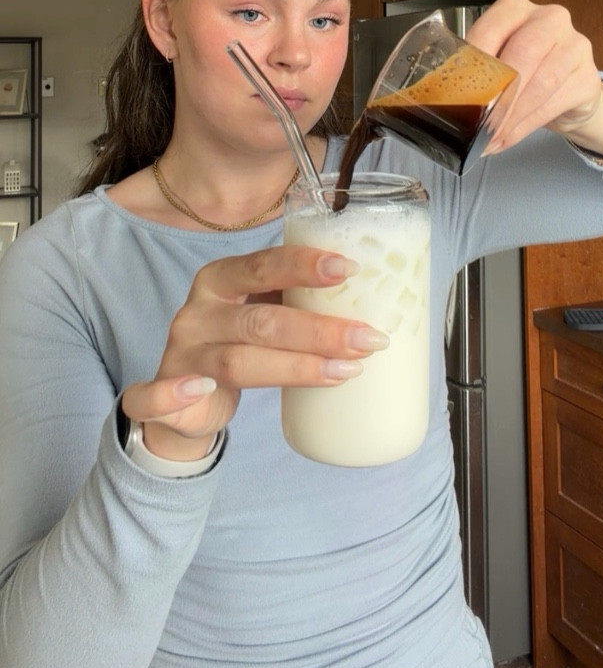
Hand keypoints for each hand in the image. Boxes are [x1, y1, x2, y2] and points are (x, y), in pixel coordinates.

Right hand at [121, 246, 380, 460]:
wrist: (182, 402)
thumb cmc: (239, 345)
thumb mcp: (263, 313)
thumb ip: (299, 303)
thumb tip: (380, 297)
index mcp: (221, 279)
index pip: (263, 265)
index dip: (304, 266)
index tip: (349, 269)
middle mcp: (199, 310)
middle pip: (261, 319)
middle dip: (319, 329)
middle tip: (369, 339)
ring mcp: (182, 352)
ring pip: (237, 360)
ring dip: (295, 367)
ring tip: (346, 371)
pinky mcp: (163, 394)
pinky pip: (158, 394)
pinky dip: (175, 394)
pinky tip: (204, 394)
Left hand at [466, 0, 602, 157]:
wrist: (569, 91)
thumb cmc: (525, 72)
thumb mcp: (497, 61)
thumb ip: (477, 70)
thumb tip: (448, 99)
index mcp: (516, 9)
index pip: (491, 30)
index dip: (475, 63)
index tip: (460, 91)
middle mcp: (550, 19)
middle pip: (523, 53)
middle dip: (498, 93)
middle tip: (477, 122)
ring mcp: (575, 46)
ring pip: (540, 83)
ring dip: (511, 116)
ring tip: (489, 137)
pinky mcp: (588, 78)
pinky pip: (554, 103)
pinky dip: (525, 126)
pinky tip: (507, 138)